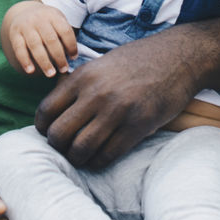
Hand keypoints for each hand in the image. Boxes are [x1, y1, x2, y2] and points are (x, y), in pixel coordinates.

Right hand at [1, 0, 75, 76]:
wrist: (23, 11)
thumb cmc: (47, 22)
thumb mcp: (57, 20)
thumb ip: (65, 34)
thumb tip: (72, 58)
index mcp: (52, 15)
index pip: (65, 31)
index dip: (71, 45)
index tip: (73, 58)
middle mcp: (38, 19)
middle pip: (50, 39)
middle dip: (59, 56)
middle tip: (64, 69)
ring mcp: (25, 26)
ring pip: (35, 45)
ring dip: (44, 62)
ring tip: (51, 74)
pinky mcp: (14, 33)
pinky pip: (19, 49)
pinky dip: (24, 60)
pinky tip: (31, 71)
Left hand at [34, 35, 198, 168]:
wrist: (177, 57)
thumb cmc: (136, 62)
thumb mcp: (100, 65)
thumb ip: (78, 85)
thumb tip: (54, 111)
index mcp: (82, 77)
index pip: (46, 110)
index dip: (43, 127)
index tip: (48, 133)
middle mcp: (95, 94)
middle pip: (59, 133)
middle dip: (58, 146)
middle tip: (65, 148)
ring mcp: (118, 110)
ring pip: (82, 148)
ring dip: (77, 158)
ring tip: (80, 157)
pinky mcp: (139, 125)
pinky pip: (109, 154)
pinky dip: (99, 162)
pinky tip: (99, 159)